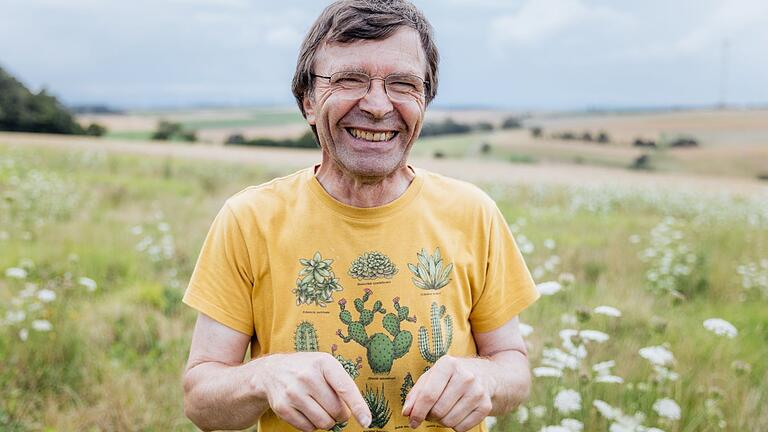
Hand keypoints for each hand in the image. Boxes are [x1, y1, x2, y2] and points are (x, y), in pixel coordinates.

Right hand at [253, 352, 370, 430]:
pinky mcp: (283, 407)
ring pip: (323, 423)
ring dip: (327, 422)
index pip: (345, 388)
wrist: (272, 371)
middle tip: (334, 407)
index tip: (367, 421)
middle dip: (340, 414)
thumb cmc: (308, 369)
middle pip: (336, 411)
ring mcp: (293, 392)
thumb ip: (343, 384)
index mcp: (323, 363)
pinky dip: (312, 425)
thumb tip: (357, 412)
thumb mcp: (325, 365)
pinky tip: (307, 411)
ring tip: (321, 409)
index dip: (358, 407)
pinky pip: (308, 428)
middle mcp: (307, 376)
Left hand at [402, 356, 493, 431]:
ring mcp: (478, 391)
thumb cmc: (452, 376)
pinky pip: (462, 428)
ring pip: (450, 421)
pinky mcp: (486, 406)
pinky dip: (455, 426)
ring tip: (444, 411)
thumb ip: (416, 393)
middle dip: (430, 416)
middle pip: (438, 411)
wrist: (486, 375)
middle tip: (431, 412)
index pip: (428, 395)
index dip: (417, 412)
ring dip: (442, 421)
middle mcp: (465, 376)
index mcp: (448, 364)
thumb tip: (407, 412)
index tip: (412, 421)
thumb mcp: (433, 375)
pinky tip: (457, 413)